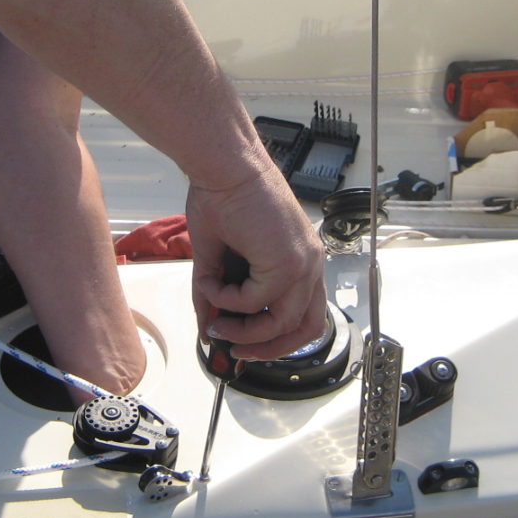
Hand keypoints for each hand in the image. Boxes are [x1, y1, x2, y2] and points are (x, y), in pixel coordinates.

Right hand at [186, 167, 325, 361]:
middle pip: (306, 329)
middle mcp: (311, 263)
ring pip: (282, 322)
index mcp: (303, 259)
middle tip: (234, 349)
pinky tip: (211, 282)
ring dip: (243, 328)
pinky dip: (227, 300)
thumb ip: (215, 295)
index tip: (245, 344)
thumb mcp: (219, 256)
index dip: (279, 338)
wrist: (225, 167)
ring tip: (215, 317)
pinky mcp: (287, 262)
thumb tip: (206, 328)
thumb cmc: (223, 196)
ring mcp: (304, 263)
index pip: (308, 315)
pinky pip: (255, 301)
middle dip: (267, 348)